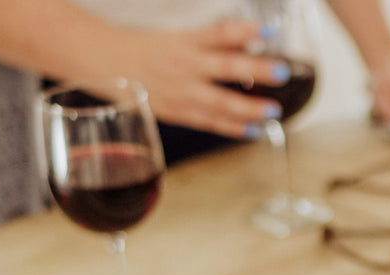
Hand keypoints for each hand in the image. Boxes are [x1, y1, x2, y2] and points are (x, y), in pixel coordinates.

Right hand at [103, 20, 297, 138]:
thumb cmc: (148, 50)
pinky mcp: (177, 112)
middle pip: (223, 67)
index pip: (218, 33)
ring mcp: (181, 92)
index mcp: (185, 43)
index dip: (244, 30)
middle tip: (281, 71)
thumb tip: (248, 44)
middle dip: (255, 70)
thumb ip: (212, 43)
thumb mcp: (179, 38)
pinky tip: (253, 130)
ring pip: (219, 102)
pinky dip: (231, 127)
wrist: (108, 64)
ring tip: (272, 111)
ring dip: (248, 108)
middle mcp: (184, 67)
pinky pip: (208, 122)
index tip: (269, 29)